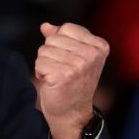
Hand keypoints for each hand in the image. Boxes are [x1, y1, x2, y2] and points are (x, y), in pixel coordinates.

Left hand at [33, 22, 108, 138]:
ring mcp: (79, 64)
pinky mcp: (64, 75)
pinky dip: (40, 73)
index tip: (68, 59)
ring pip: (44, 50)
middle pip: (53, 38)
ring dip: (45, 64)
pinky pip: (39, 63)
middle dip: (50, 54)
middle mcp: (92, 54)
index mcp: (99, 46)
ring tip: (57, 76)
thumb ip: (60, 37)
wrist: (72, 112)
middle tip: (61, 70)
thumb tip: (45, 26)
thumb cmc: (72, 82)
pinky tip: (51, 82)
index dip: (60, 42)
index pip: (66, 28)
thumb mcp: (73, 56)